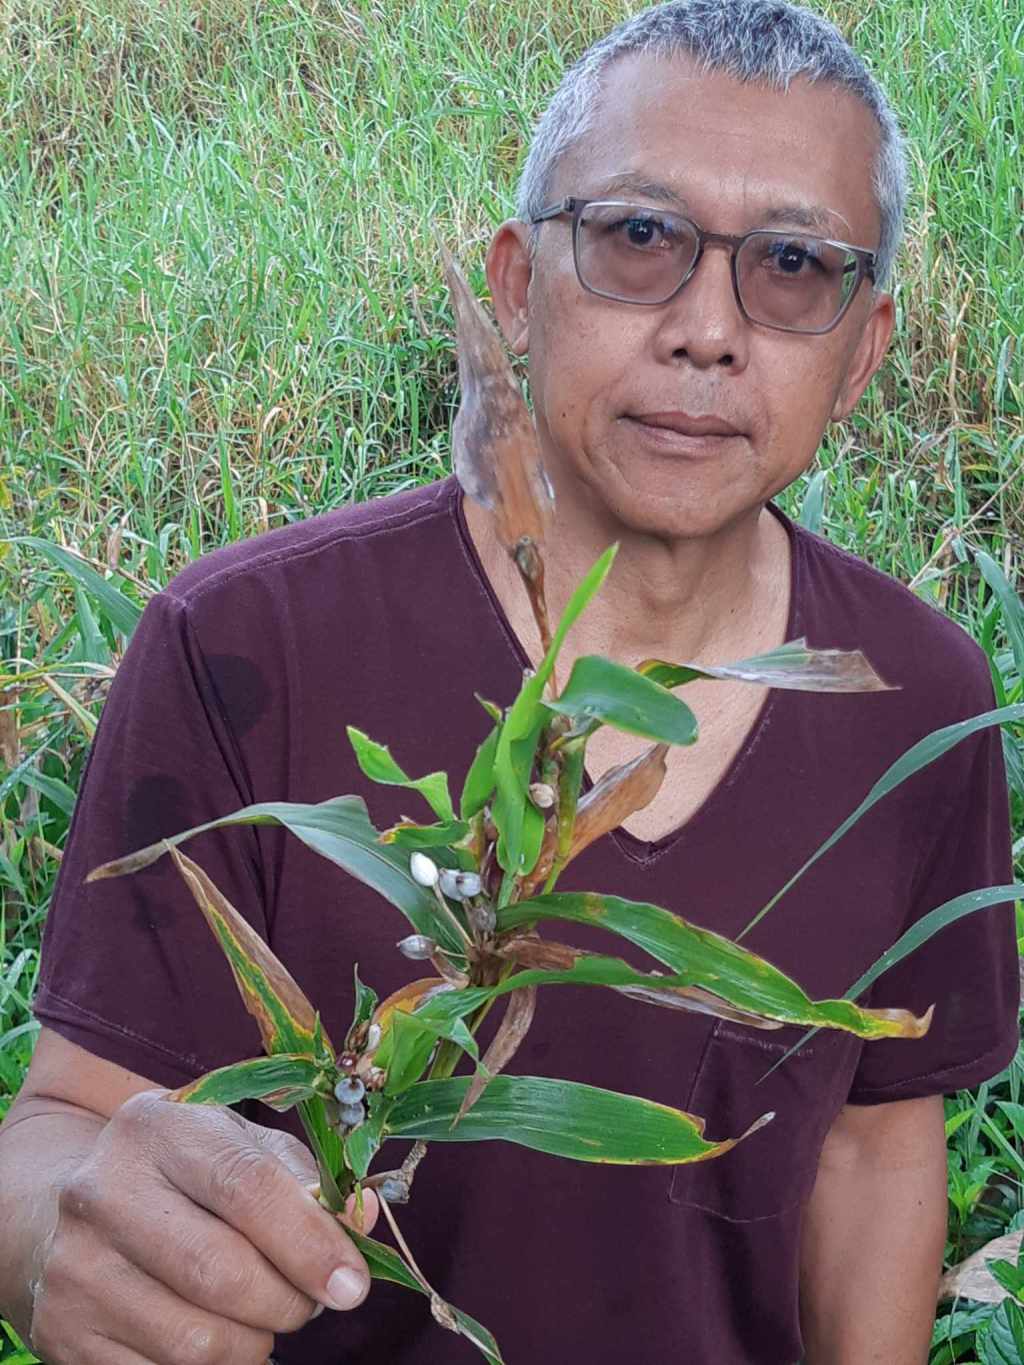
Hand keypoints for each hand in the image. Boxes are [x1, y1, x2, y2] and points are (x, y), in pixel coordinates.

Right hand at [29, 1089, 378, 1364]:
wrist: (70, 1210)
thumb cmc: (184, 1173)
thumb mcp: (240, 1147)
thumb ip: (307, 1180)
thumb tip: (363, 1218)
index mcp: (156, 1128)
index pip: (247, 1188)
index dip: (309, 1242)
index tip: (353, 1284)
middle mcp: (102, 1192)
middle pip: (222, 1273)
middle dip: (288, 1301)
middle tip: (311, 1302)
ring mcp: (76, 1267)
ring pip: (196, 1341)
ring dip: (255, 1343)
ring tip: (263, 1317)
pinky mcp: (65, 1333)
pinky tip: (218, 1336)